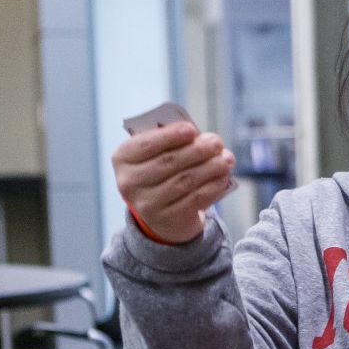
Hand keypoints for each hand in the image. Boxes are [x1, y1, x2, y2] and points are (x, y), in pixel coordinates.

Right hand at [111, 122, 234, 243]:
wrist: (162, 213)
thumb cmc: (162, 172)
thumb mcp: (157, 155)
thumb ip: (175, 143)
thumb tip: (207, 139)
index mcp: (122, 158)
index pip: (145, 145)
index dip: (169, 136)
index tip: (191, 129)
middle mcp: (129, 182)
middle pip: (168, 162)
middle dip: (197, 150)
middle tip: (216, 142)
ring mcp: (147, 203)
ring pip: (184, 181)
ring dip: (209, 168)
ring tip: (226, 159)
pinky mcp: (168, 218)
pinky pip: (195, 199)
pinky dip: (213, 186)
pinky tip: (223, 176)